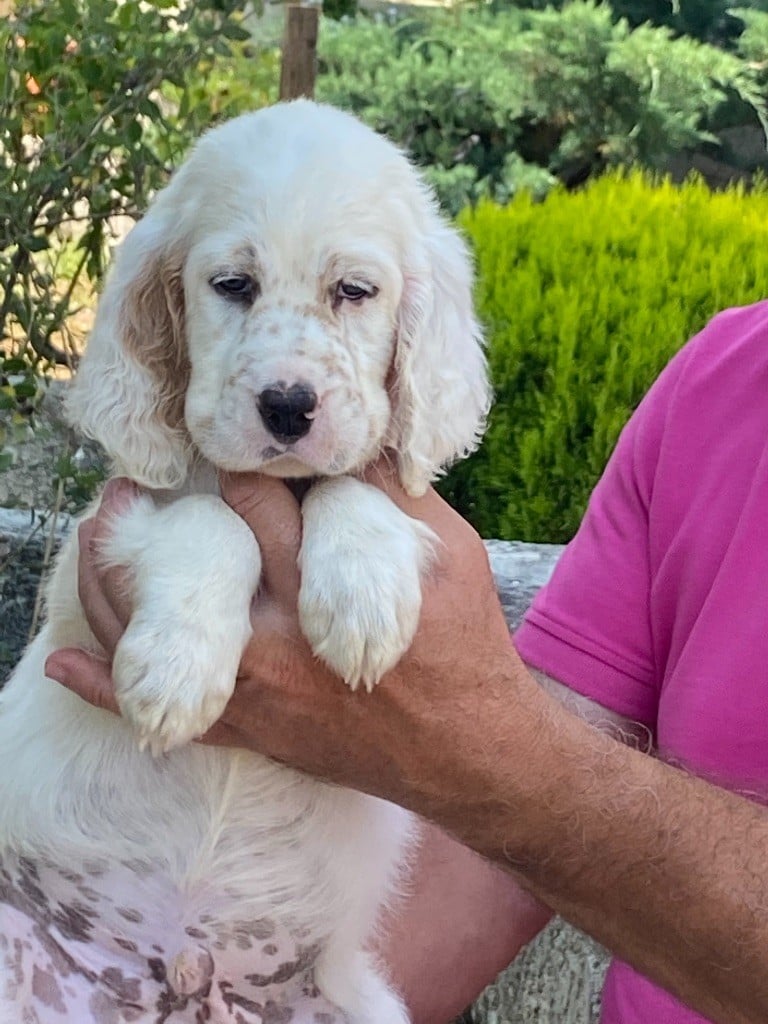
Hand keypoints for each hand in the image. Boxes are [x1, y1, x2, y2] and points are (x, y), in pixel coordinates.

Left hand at [45, 458, 525, 808]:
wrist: (472, 753)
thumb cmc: (467, 648)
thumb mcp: (453, 557)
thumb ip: (398, 499)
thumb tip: (357, 443)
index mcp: (322, 588)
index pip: (256, 507)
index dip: (232, 468)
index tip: (217, 447)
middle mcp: (276, 642)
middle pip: (195, 564)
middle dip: (162, 517)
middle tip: (130, 488)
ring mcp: (259, 695)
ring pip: (159, 636)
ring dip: (113, 587)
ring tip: (93, 539)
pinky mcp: (256, 731)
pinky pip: (172, 710)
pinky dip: (111, 689)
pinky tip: (68, 662)